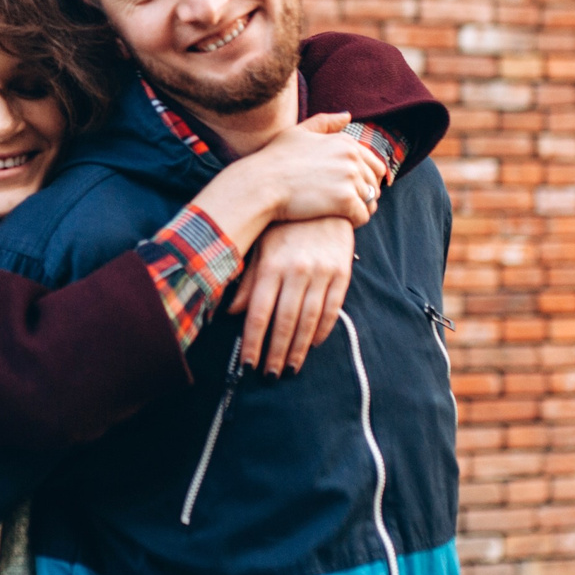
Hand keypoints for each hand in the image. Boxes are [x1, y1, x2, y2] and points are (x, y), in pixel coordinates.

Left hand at [231, 216, 355, 375]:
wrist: (323, 198)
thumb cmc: (285, 224)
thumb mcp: (261, 248)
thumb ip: (248, 281)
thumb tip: (232, 313)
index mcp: (272, 265)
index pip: (259, 312)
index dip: (254, 342)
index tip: (249, 364)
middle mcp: (297, 271)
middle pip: (284, 322)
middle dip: (275, 352)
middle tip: (270, 375)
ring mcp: (322, 272)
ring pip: (309, 320)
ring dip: (298, 348)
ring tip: (289, 368)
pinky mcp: (341, 272)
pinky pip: (332, 308)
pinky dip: (323, 330)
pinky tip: (312, 344)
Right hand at [248, 112, 382, 226]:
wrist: (260, 184)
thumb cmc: (273, 160)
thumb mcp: (298, 133)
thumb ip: (325, 123)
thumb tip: (348, 116)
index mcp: (345, 142)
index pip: (374, 163)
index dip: (364, 180)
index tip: (348, 190)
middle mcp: (352, 157)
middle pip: (374, 183)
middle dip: (364, 195)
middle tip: (344, 205)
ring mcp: (350, 178)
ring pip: (370, 200)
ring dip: (359, 209)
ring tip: (341, 215)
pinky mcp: (345, 200)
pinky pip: (362, 216)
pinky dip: (354, 222)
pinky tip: (339, 222)